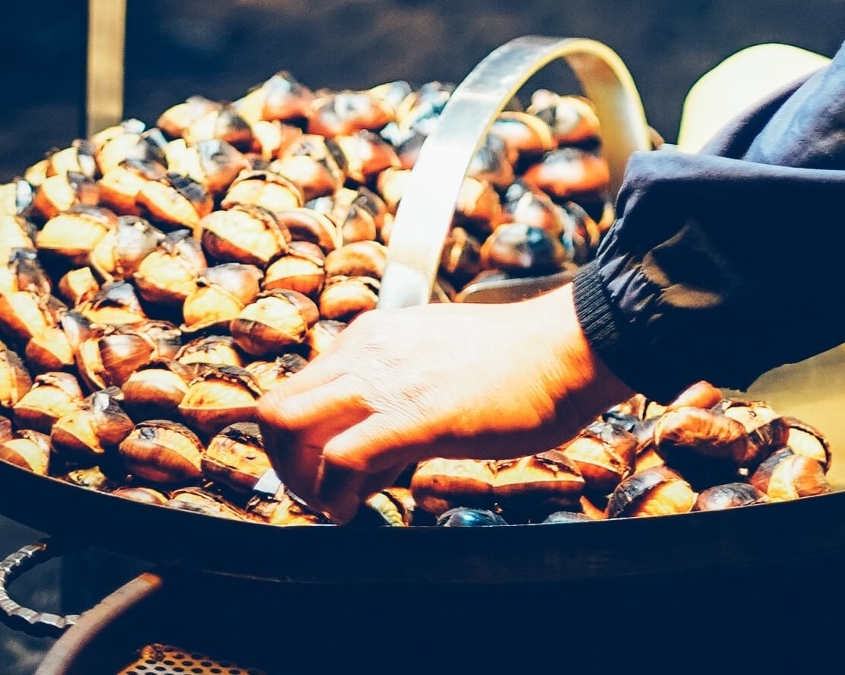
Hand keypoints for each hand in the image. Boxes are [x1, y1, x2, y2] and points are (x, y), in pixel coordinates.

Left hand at [256, 284, 628, 521]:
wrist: (568, 348)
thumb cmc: (522, 359)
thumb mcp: (442, 356)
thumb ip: (404, 384)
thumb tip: (385, 434)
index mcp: (375, 334)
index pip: (302, 387)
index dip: (304, 438)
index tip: (329, 468)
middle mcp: (368, 351)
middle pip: (276, 408)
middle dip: (284, 461)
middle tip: (320, 492)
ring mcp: (386, 382)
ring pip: (288, 427)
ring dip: (299, 480)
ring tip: (335, 504)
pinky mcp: (413, 417)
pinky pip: (339, 459)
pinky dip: (331, 496)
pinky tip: (353, 511)